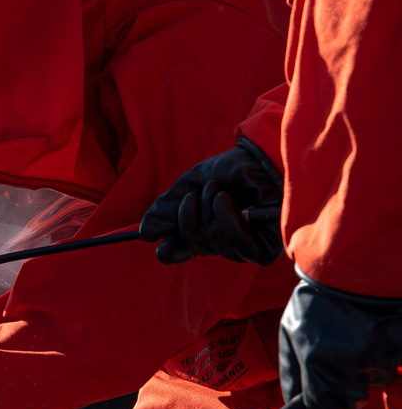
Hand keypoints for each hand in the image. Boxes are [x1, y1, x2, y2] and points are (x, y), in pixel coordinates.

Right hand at [140, 137, 283, 264]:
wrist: (262, 156)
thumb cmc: (232, 169)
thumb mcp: (190, 185)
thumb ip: (167, 209)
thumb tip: (144, 233)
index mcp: (206, 229)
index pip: (183, 252)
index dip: (170, 249)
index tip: (159, 240)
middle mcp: (225, 240)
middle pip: (196, 247)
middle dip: (190, 219)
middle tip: (196, 195)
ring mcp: (245, 245)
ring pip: (214, 246)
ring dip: (210, 214)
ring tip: (219, 190)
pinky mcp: (264, 247)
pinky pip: (236, 246)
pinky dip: (226, 220)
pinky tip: (225, 201)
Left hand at [279, 273, 401, 408]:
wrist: (355, 264)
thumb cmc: (317, 299)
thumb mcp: (291, 332)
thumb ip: (291, 371)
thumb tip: (296, 405)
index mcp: (316, 364)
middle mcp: (348, 366)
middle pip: (351, 403)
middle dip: (346, 390)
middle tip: (341, 358)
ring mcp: (379, 358)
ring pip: (374, 383)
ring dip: (367, 370)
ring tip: (358, 337)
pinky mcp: (400, 349)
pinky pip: (393, 364)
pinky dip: (387, 354)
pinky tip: (376, 332)